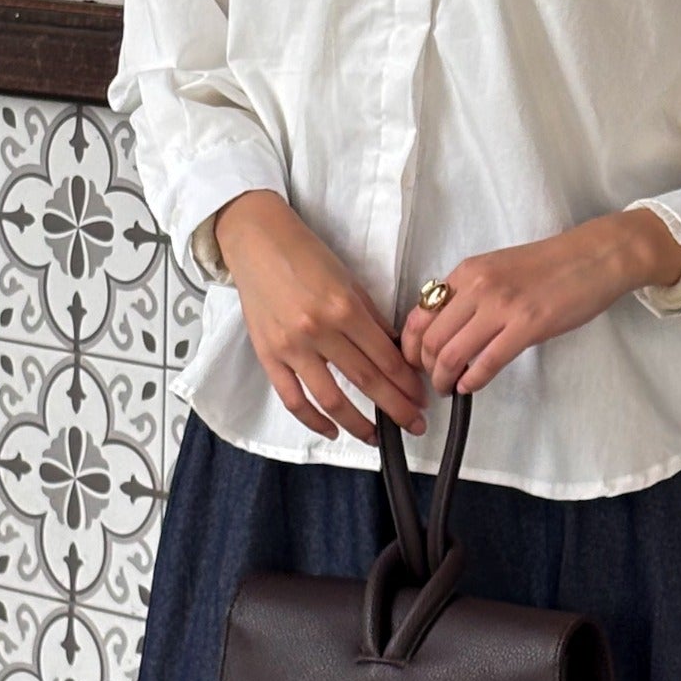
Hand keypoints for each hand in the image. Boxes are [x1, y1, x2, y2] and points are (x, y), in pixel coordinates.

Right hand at [214, 191, 431, 444]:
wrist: (257, 242)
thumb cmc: (308, 256)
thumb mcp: (349, 280)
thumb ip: (371, 318)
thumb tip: (396, 352)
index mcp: (344, 308)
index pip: (384, 357)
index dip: (406, 383)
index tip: (422, 399)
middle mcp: (318, 331)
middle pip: (365, 381)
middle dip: (395, 407)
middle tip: (415, 425)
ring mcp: (291, 347)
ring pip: (330, 399)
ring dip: (358, 424)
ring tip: (377, 438)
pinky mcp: (267, 356)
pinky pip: (292, 399)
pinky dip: (313, 420)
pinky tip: (331, 431)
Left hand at [398, 209, 680, 397]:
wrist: (593, 257)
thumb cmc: (550, 265)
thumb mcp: (497, 268)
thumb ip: (469, 293)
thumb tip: (445, 327)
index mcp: (467, 271)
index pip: (419, 313)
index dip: (410, 346)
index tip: (414, 363)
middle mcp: (478, 286)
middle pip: (431, 338)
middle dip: (426, 368)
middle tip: (433, 381)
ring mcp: (502, 305)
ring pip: (452, 353)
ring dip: (444, 379)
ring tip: (449, 388)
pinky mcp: (527, 325)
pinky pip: (487, 362)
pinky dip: (472, 381)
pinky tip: (470, 388)